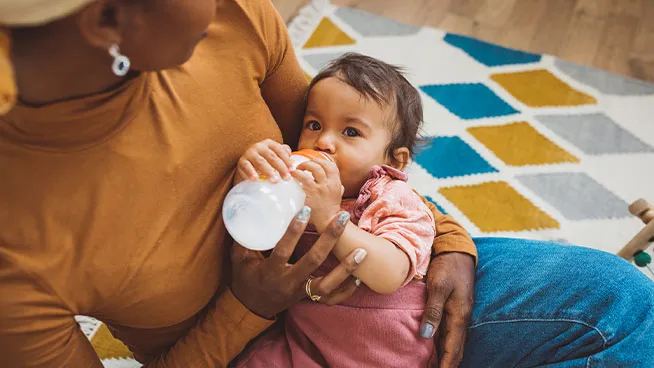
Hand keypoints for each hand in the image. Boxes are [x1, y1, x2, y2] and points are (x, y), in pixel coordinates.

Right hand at [230, 208, 365, 318]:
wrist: (251, 308)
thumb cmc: (246, 279)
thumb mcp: (240, 259)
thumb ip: (244, 238)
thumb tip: (244, 210)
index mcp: (271, 270)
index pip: (284, 248)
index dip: (294, 230)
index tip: (305, 209)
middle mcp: (289, 282)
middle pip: (313, 260)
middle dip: (329, 238)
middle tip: (342, 217)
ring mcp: (300, 292)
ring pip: (327, 284)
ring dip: (346, 268)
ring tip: (361, 251)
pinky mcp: (308, 298)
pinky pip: (331, 299)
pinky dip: (346, 290)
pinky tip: (360, 278)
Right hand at [236, 139, 292, 182]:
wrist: (246, 164)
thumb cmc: (264, 160)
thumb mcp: (273, 155)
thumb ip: (283, 154)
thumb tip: (290, 157)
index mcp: (269, 143)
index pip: (280, 150)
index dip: (287, 160)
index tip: (292, 171)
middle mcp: (259, 146)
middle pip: (272, 157)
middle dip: (281, 168)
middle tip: (286, 178)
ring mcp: (250, 153)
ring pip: (261, 162)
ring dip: (269, 171)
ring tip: (275, 180)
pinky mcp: (242, 161)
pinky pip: (247, 167)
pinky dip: (251, 173)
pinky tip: (255, 179)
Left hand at [292, 159, 342, 232]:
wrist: (328, 222)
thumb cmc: (330, 209)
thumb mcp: (337, 195)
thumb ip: (336, 187)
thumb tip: (334, 181)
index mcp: (337, 183)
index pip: (332, 166)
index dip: (322, 161)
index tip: (314, 162)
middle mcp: (330, 183)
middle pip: (322, 164)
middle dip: (312, 161)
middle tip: (303, 165)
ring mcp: (321, 188)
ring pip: (315, 168)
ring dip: (305, 165)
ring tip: (297, 169)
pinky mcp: (311, 192)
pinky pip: (304, 178)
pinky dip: (297, 173)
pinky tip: (293, 175)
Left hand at [421, 252, 474, 367]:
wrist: (457, 251)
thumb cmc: (448, 268)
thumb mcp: (438, 286)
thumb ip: (432, 310)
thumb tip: (425, 335)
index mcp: (459, 316)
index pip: (453, 350)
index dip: (446, 366)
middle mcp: (461, 319)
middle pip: (455, 351)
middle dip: (446, 365)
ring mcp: (458, 315)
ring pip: (451, 343)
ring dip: (443, 357)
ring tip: (430, 367)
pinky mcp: (453, 310)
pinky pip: (448, 333)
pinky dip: (441, 345)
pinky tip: (431, 349)